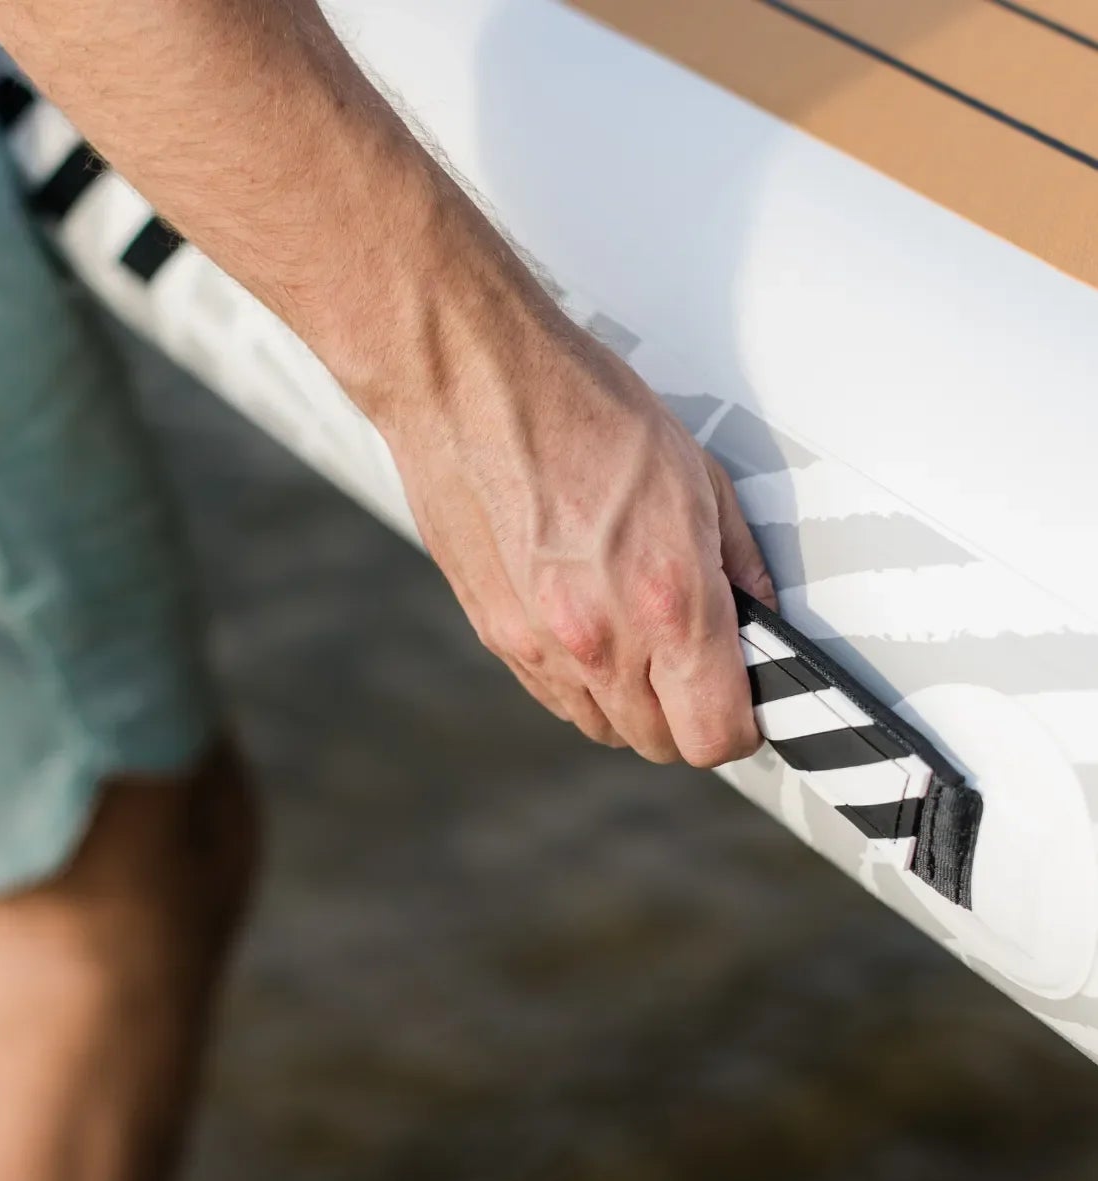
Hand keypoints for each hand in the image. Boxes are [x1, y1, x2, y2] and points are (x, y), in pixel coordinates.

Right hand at [382, 306, 778, 765]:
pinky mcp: (497, 635)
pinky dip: (580, 682)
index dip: (740, 724)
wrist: (471, 385)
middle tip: (696, 664)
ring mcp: (542, 646)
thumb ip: (734, 561)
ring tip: (637, 640)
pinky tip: (587, 625)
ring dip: (631, 704)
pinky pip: (553, 696)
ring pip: (604, 728)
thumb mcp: (693, 473)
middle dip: (689, 716)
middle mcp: (603, 642)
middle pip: (662, 745)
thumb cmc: (582, 410)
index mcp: (668, 601)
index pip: (716, 735)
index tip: (746, 696)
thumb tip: (758, 615)